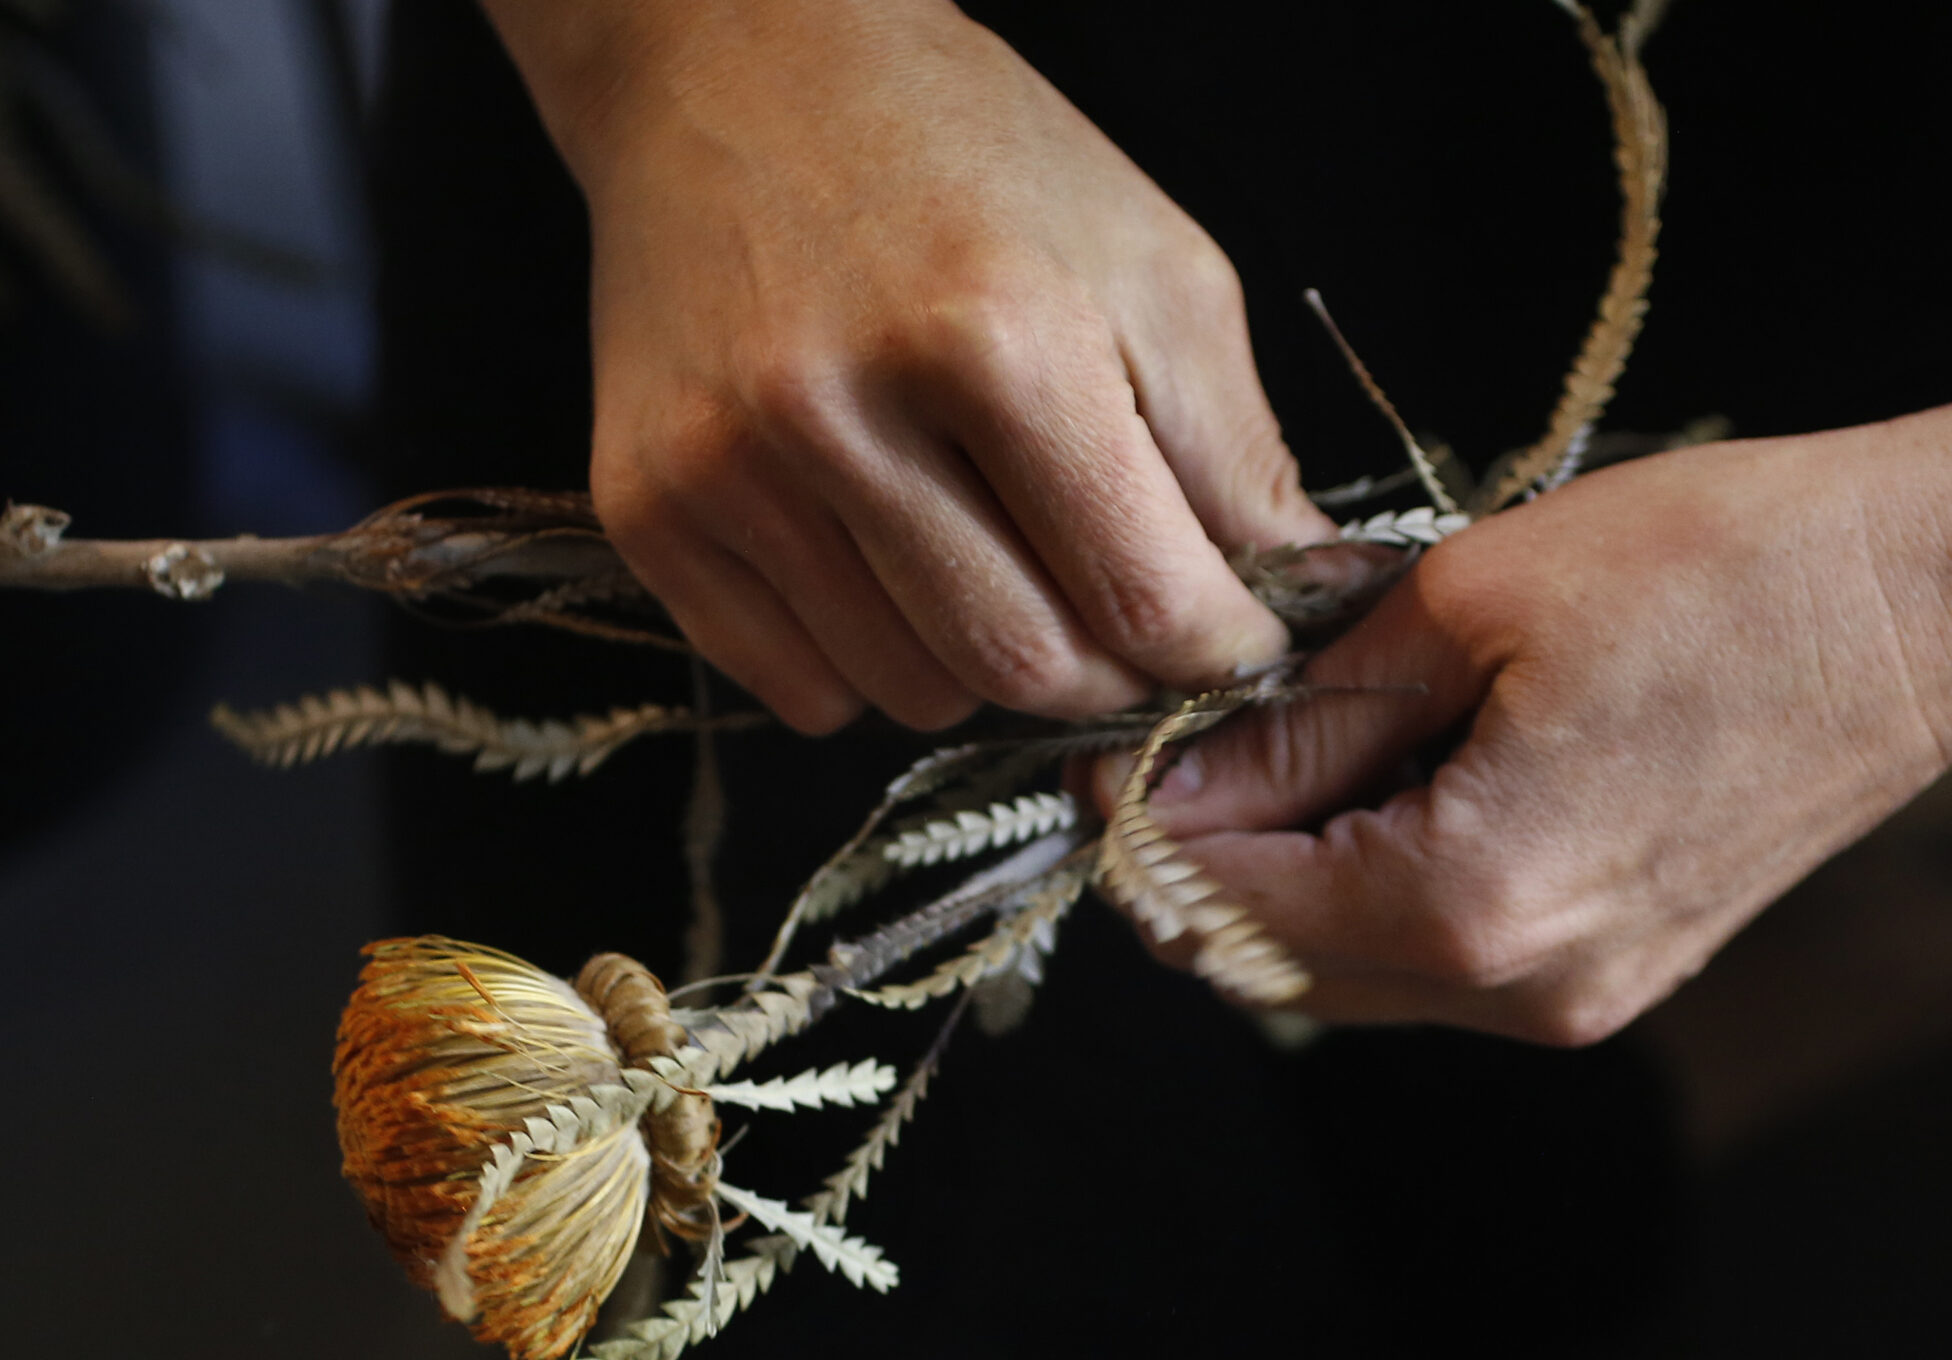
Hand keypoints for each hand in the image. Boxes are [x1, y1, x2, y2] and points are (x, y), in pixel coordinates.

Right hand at [487, 0, 1317, 731]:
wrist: (740, 67)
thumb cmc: (978, 164)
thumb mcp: (1156, 268)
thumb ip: (1237, 453)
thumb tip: (1304, 601)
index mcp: (1001, 338)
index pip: (1144, 600)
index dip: (1218, 651)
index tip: (1237, 642)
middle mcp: (841, 409)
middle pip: (1025, 672)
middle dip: (1110, 679)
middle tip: (1127, 626)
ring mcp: (726, 467)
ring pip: (912, 697)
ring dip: (988, 674)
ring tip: (1003, 568)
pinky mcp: (644, 506)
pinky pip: (797, 691)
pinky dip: (872, 669)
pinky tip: (893, 571)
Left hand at [1115, 409, 1951, 1042]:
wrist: (1939, 598)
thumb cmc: (1732, 566)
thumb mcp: (1471, 601)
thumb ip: (1306, 712)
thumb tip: (1181, 773)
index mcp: (1471, 905)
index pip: (1223, 910)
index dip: (1141, 829)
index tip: (1110, 742)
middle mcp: (1521, 992)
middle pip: (1273, 969)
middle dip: (1200, 864)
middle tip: (1178, 738)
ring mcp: (1581, 1001)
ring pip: (1353, 974)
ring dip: (1285, 877)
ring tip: (1281, 739)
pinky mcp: (1621, 972)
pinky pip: (1442, 961)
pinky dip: (1373, 885)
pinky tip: (1379, 777)